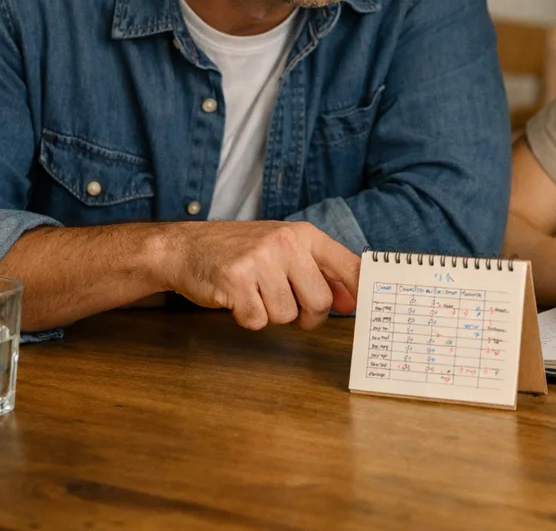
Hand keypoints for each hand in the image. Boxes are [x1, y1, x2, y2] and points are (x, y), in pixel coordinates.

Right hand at [160, 221, 360, 330]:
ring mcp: (261, 260)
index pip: (349, 265)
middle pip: (320, 302)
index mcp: (305, 234)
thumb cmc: (241, 251)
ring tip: (255, 294)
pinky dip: (248, 318)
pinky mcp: (236, 280)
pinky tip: (238, 299)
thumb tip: (351, 301)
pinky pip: (258, 321)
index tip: (368, 309)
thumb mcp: (285, 250)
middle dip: (308, 316)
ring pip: (287, 315)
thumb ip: (319, 273)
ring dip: (272, 315)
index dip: (362, 291)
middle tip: (290, 308)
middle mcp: (286, 243)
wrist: (186, 247)